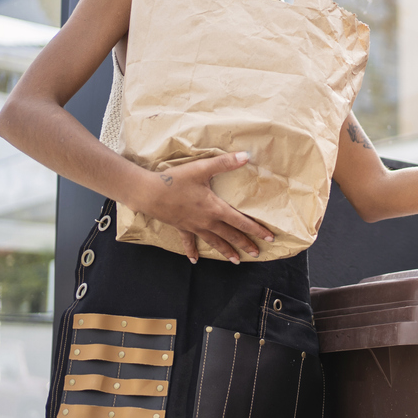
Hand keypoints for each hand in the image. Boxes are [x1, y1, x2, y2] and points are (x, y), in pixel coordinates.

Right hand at [131, 151, 273, 263]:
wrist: (148, 193)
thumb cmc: (175, 180)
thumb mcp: (202, 169)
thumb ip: (225, 163)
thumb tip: (246, 156)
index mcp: (215, 209)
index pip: (241, 222)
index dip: (256, 230)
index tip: (269, 238)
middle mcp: (207, 222)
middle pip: (230, 236)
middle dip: (245, 244)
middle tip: (257, 253)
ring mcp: (193, 227)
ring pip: (213, 242)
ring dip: (225, 251)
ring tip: (236, 261)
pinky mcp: (180, 227)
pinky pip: (188, 242)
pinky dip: (191, 251)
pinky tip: (195, 260)